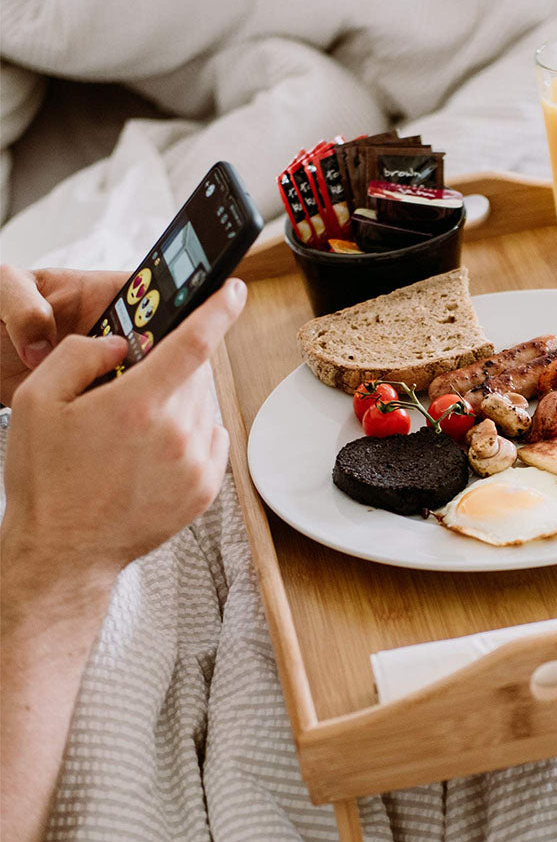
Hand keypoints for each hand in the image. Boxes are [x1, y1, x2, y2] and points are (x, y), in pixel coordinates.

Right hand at [1, 278, 246, 588]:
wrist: (65, 551)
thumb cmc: (47, 479)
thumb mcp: (37, 402)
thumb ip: (79, 355)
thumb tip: (120, 344)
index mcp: (138, 405)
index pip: (193, 342)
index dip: (217, 310)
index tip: (234, 290)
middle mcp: (178, 434)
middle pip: (194, 376)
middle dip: (168, 370)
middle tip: (129, 391)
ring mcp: (197, 465)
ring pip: (203, 407)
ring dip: (178, 403)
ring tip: (133, 432)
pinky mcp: (207, 489)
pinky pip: (210, 439)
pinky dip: (190, 433)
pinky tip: (152, 451)